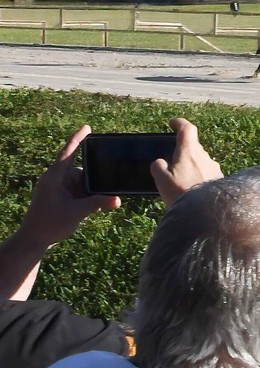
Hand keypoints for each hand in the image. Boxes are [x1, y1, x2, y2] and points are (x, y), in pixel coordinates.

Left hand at [18, 124, 120, 248]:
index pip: (68, 153)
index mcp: (54, 177)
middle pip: (82, 171)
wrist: (33, 240)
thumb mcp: (76, 213)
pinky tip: (92, 208)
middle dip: (94, 181)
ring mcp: (59, 188)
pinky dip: (88, 198)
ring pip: (84, 183)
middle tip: (101, 191)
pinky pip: (80, 192)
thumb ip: (97, 204)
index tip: (88, 127)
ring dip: (91, 193)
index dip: (78, 139)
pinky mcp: (62, 197)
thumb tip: (119, 200)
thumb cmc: (48, 224)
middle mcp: (57, 179)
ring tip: (91, 207)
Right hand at [150, 118, 222, 204]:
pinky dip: (198, 175)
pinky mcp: (220, 179)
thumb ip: (158, 167)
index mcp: (190, 151)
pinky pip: (206, 172)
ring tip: (181, 179)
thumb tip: (160, 163)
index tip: (173, 123)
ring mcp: (214, 167)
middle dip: (183, 150)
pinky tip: (192, 188)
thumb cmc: (182, 193)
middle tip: (172, 161)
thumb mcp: (162, 180)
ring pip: (201, 160)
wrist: (207, 211)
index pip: (187, 129)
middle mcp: (205, 156)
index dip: (180, 123)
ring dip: (191, 165)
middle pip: (194, 147)